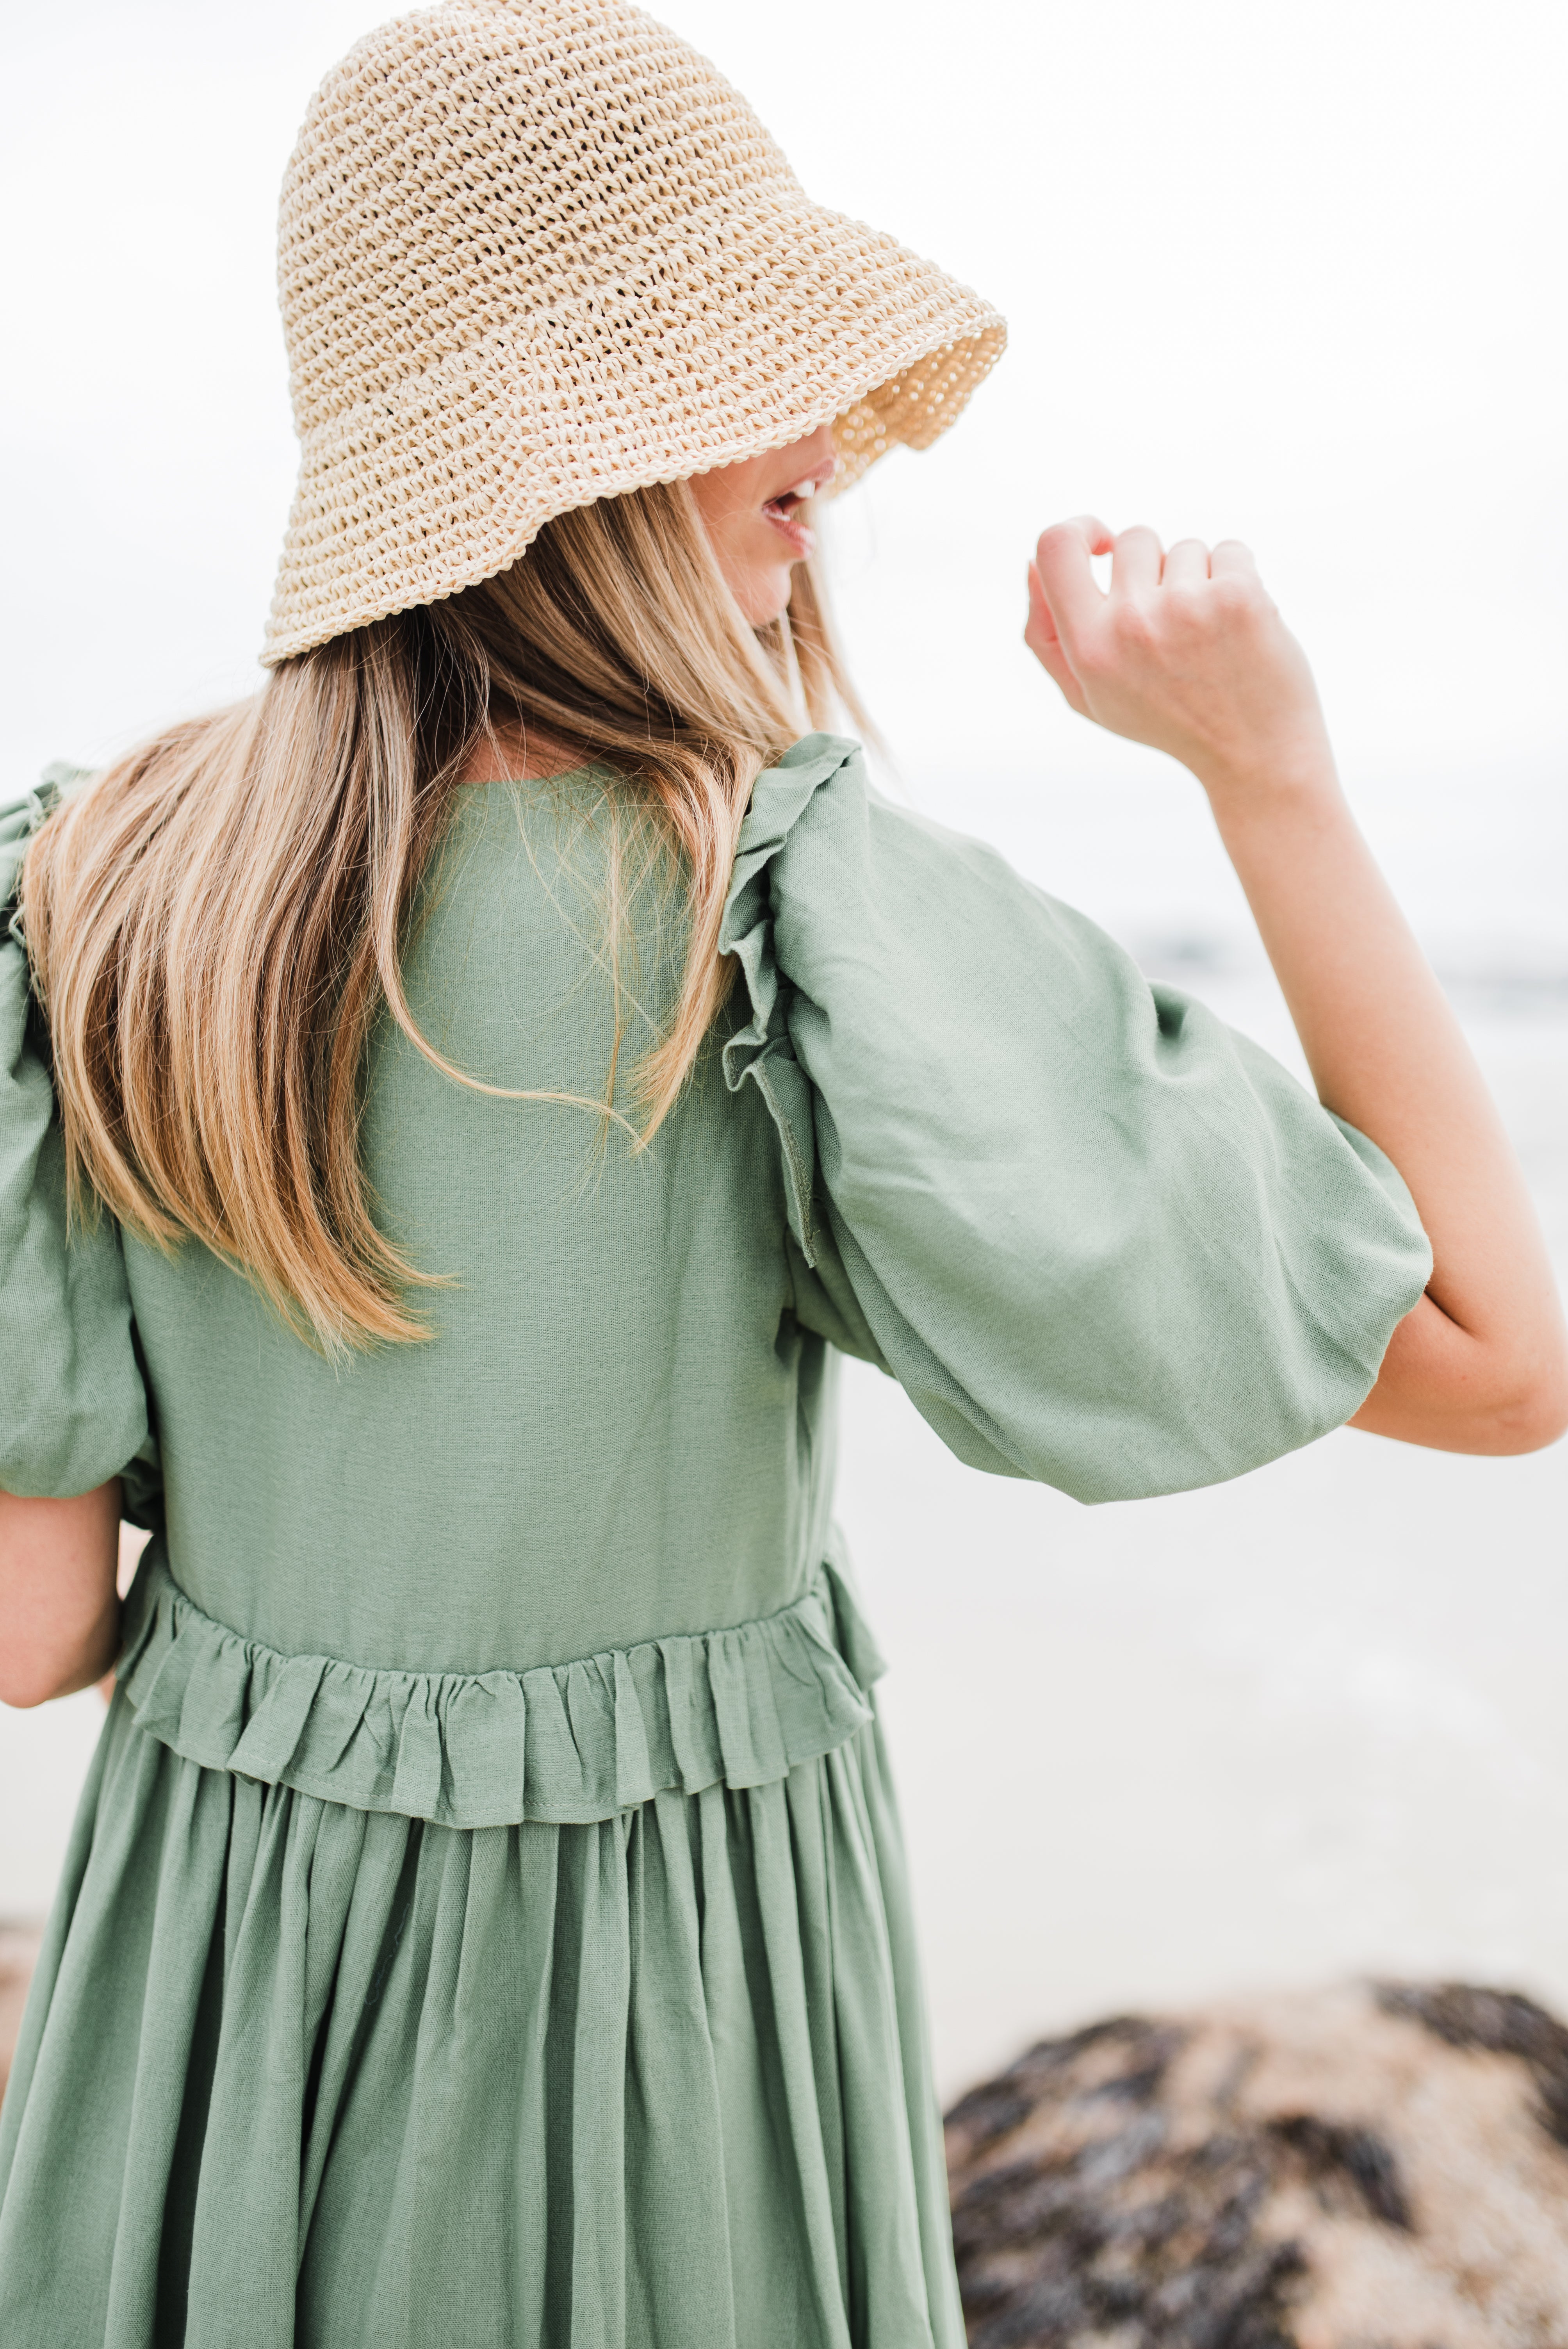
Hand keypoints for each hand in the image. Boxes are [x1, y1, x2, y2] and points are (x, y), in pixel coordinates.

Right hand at [1025, 517, 1334, 802]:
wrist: (1254, 757)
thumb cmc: (1168, 721)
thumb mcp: (1088, 695)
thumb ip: (1046, 634)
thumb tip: (1029, 563)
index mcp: (1088, 648)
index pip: (1054, 547)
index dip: (1079, 531)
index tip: (1103, 544)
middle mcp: (1132, 624)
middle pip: (1132, 540)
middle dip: (1154, 569)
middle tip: (1175, 626)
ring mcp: (1187, 607)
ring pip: (1184, 547)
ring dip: (1199, 579)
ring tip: (1210, 635)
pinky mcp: (1239, 596)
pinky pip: (1229, 550)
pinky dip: (1237, 579)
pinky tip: (1240, 627)